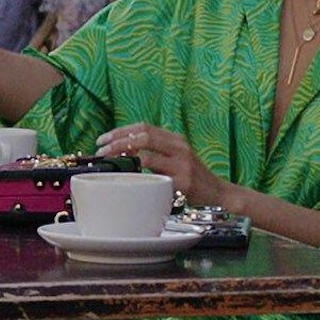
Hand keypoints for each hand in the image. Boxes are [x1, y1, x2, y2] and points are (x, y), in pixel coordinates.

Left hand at [93, 124, 222, 206]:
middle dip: (117, 142)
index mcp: (175, 139)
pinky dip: (138, 178)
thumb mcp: (177, 157)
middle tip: (101, 151)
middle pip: (143, 136)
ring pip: (146, 156)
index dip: (120, 131)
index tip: (102, 139)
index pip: (143, 126)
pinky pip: (155, 178)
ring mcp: (182, 164)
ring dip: (124, 159)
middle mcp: (179, 147)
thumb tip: (122, 151)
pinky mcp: (183, 182)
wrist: (218, 192)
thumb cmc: (192, 177)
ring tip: (110, 164)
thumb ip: (156, 152)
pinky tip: (128, 180)